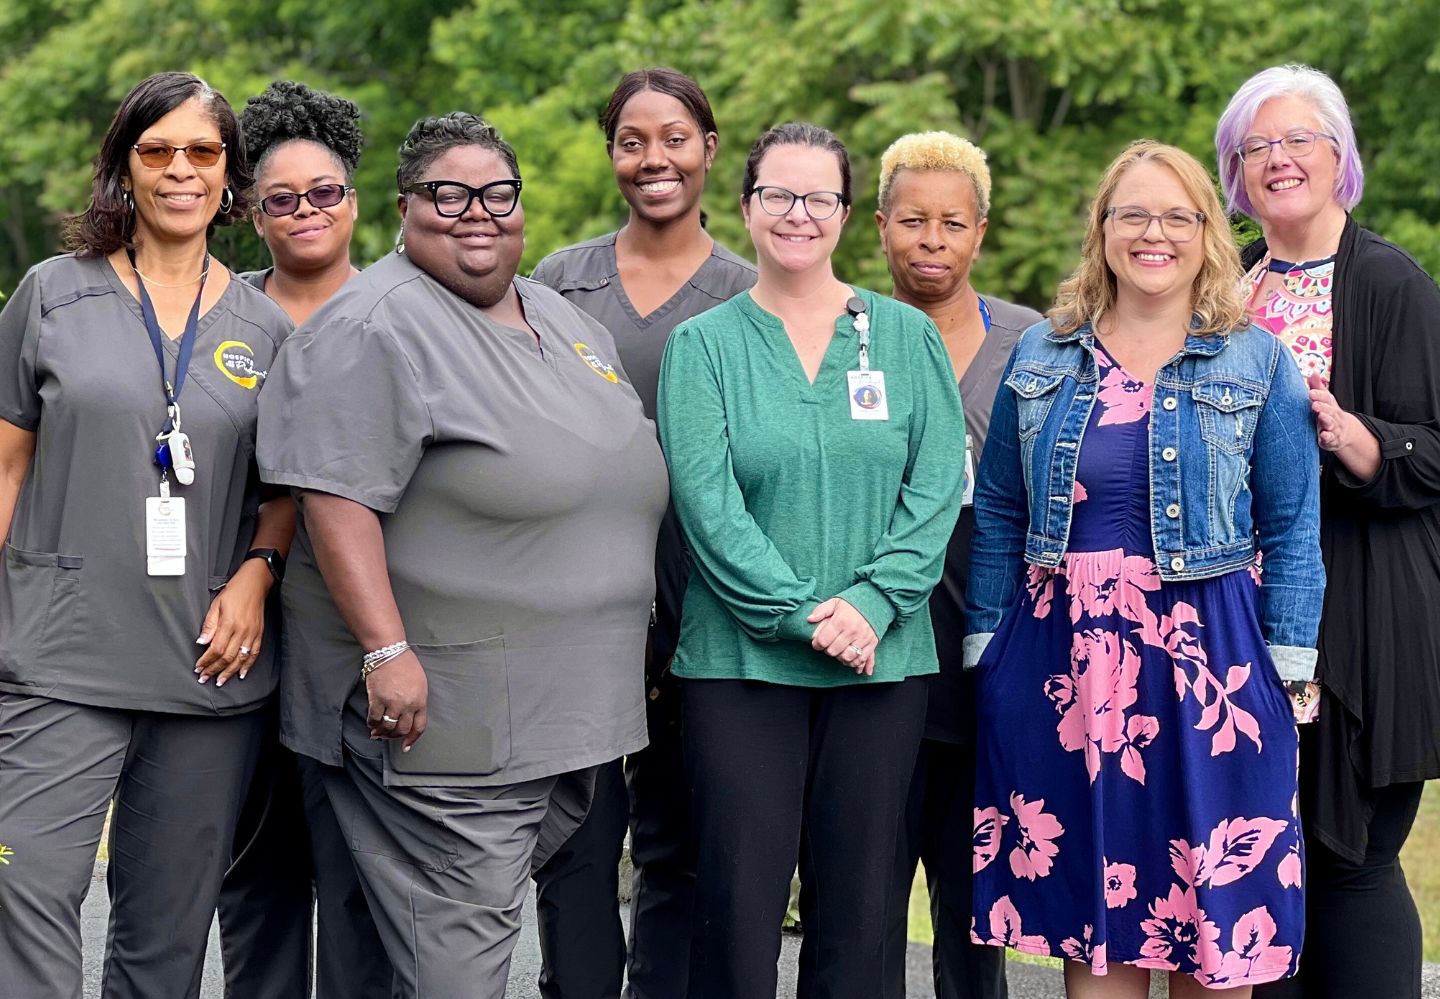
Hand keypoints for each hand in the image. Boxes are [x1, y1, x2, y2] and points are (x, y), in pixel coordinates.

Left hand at [194, 560, 269, 686]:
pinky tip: (241, 674)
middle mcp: (242, 631)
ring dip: (229, 672)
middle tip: (205, 678)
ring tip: (220, 681)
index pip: (216, 649)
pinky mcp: (259, 634)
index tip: (198, 668)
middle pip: (227, 657)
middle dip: (214, 670)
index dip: (206, 661)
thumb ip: (209, 625)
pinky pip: (254, 654)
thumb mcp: (216, 605)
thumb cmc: (234, 592)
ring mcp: (252, 634)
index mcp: (229, 623)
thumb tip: (201, 642)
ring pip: (240, 659)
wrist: (255, 584)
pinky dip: (248, 666)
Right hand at [366, 649, 427, 749]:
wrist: (390, 652)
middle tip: (388, 736)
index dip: (412, 739)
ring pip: (387, 727)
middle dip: (394, 736)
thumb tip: (408, 716)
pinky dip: (371, 724)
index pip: (418, 727)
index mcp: (420, 701)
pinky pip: (374, 718)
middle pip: (401, 730)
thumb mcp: (420, 684)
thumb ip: (417, 701)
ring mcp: (392, 703)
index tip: (406, 746)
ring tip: (378, 732)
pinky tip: (371, 723)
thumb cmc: (406, 665)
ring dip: (382, 732)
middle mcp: (407, 705)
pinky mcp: (377, 699)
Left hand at [808, 597, 878, 675]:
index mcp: (841, 620)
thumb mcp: (835, 602)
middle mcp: (853, 630)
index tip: (816, 643)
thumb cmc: (851, 604)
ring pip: (847, 658)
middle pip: (833, 651)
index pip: (823, 640)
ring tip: (837, 652)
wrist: (874, 602)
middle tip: (827, 646)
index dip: (816, 644)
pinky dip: (854, 663)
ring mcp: (863, 638)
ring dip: (840, 658)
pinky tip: (848, 659)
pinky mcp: (872, 643)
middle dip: (827, 651)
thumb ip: (821, 610)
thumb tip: (809, 619)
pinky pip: (861, 659)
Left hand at [1307, 373, 1358, 452]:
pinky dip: (1327, 437)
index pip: (1326, 398)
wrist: (1344, 432)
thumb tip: (1313, 372)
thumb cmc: (1329, 413)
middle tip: (1314, 404)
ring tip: (1321, 416)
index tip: (1311, 392)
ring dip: (1326, 420)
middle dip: (1323, 407)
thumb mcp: (1325, 400)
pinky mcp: (1331, 440)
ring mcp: (1334, 428)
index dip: (1319, 395)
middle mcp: (1334, 416)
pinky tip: (1323, 435)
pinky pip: (1330, 438)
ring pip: (1331, 424)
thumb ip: (1317, 387)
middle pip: (1330, 410)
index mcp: (1330, 405)